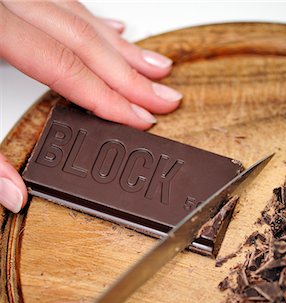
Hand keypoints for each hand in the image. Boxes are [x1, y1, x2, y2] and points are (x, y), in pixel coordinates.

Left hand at [0, 1, 181, 213]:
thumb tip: (12, 195)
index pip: (65, 67)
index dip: (107, 97)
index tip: (139, 116)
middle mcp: (8, 0)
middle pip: (82, 39)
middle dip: (129, 72)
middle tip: (165, 95)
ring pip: (78, 13)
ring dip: (120, 45)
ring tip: (155, 66)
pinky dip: (92, 19)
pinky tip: (113, 29)